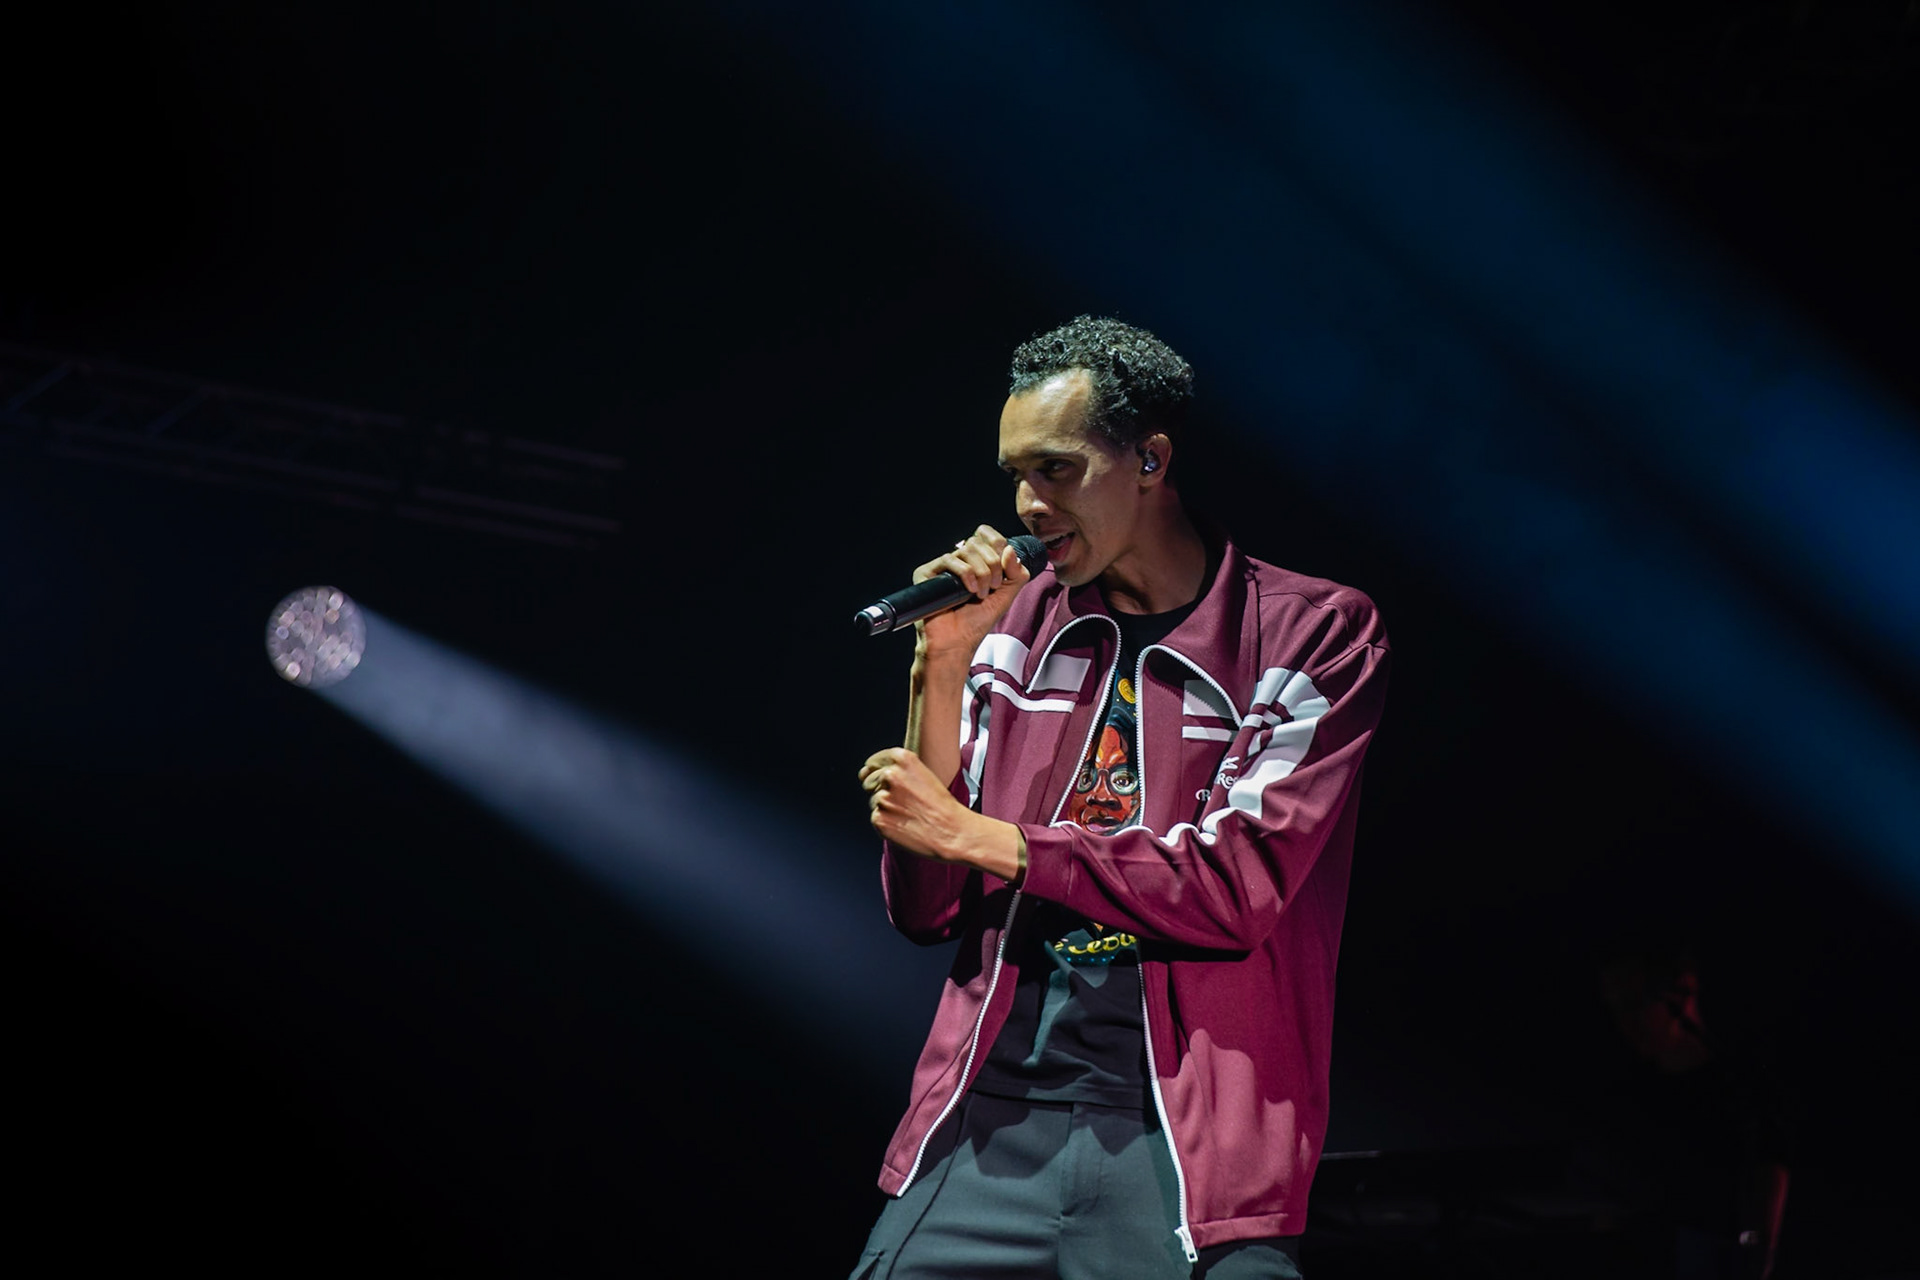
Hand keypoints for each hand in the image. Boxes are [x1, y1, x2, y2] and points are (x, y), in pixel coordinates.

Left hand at [860, 747, 1023, 879]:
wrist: (952, 831)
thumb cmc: (941, 805)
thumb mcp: (922, 773)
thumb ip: (894, 769)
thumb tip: (862, 774)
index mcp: (902, 759)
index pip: (873, 762)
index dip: (879, 773)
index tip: (892, 784)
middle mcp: (890, 775)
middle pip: (869, 782)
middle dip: (882, 791)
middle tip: (907, 803)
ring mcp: (883, 797)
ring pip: (873, 801)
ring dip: (886, 808)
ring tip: (909, 814)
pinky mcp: (879, 818)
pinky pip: (875, 818)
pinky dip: (887, 823)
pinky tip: (905, 825)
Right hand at [912, 525, 1031, 660]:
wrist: (957, 643)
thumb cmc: (976, 623)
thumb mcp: (1007, 595)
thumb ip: (1016, 572)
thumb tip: (1008, 549)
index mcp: (976, 562)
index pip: (986, 535)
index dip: (997, 543)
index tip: (1003, 565)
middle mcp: (958, 561)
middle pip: (979, 542)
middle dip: (993, 565)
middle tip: (993, 587)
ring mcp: (942, 567)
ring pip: (967, 549)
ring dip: (982, 573)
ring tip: (981, 594)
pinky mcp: (927, 573)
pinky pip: (950, 559)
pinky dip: (966, 574)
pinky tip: (969, 591)